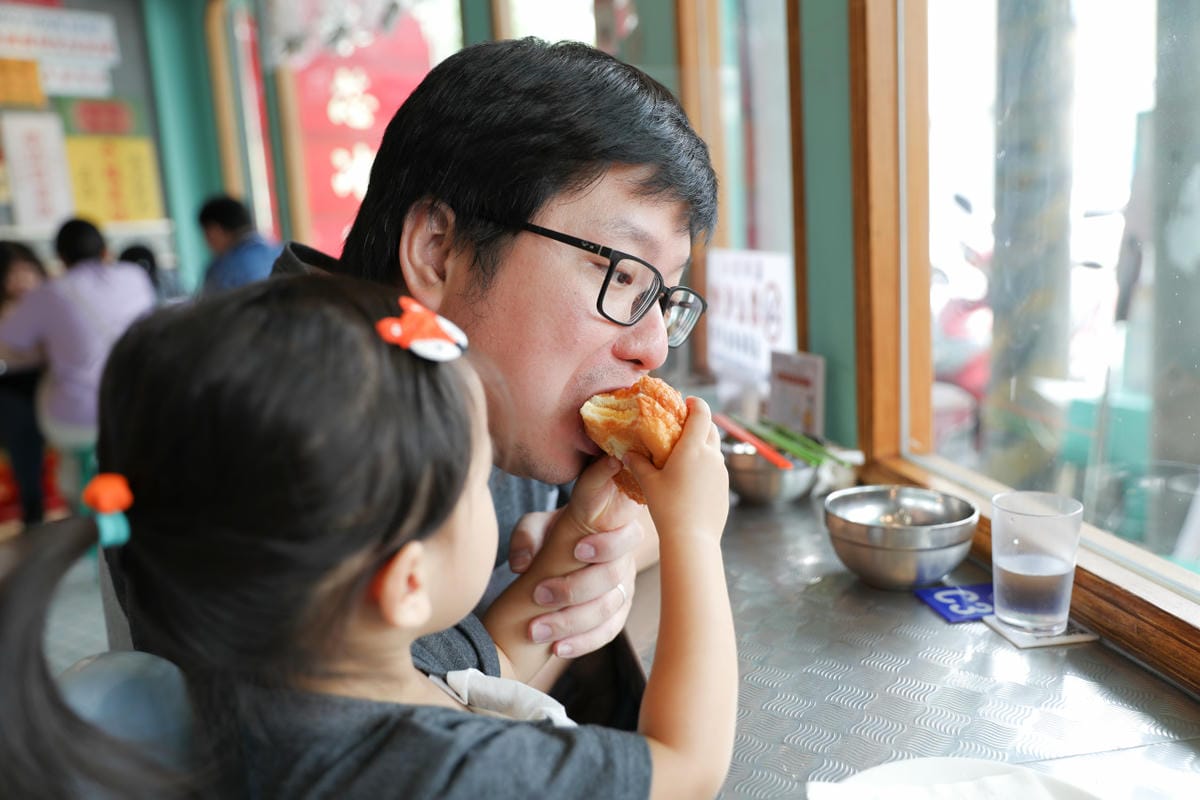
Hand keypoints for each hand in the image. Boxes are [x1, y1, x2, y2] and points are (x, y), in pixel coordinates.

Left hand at [523, 456, 644, 657]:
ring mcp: (623, 592)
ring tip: (537, 630)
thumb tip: (522, 564)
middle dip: (575, 589)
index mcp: (616, 531)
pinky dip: (582, 643)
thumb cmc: (553, 535)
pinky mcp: (617, 617)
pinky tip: (556, 648)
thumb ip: (528, 536)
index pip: (626, 537)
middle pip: (612, 578)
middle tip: (538, 595)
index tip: (577, 551)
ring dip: (571, 622)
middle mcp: (625, 562)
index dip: (607, 545)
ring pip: (608, 611)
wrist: (565, 556)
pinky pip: (605, 634)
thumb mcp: (538, 526)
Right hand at [624, 397, 728, 542]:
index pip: (702, 413)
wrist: (693, 539)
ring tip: (685, 453)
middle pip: (712, 428)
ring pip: (715, 449)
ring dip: (703, 444)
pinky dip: (706, 464)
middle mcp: (712, 456)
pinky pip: (716, 468)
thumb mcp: (649, 483)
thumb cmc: (667, 508)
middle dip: (699, 422)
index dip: (695, 403)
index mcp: (694, 448)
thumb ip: (639, 464)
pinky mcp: (724, 488)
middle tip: (682, 426)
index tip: (686, 402)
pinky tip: (691, 478)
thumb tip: (628, 453)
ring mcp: (721, 472)